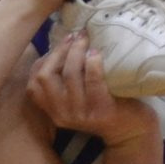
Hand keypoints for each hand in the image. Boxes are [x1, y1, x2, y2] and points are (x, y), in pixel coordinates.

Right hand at [27, 34, 159, 147]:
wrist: (130, 128)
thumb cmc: (103, 103)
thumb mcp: (78, 95)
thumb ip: (66, 79)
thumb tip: (65, 42)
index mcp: (52, 109)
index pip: (33, 84)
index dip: (45, 59)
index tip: (63, 41)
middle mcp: (60, 114)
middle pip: (45, 77)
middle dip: (59, 51)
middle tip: (76, 36)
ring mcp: (79, 114)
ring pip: (69, 75)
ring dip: (77, 52)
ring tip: (87, 40)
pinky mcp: (100, 110)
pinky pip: (92, 82)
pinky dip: (93, 64)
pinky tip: (97, 53)